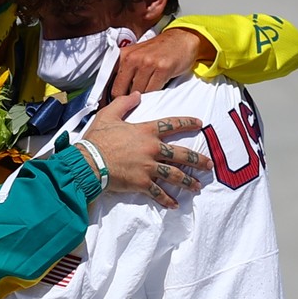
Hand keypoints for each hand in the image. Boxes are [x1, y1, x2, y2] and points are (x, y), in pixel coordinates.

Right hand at [81, 93, 212, 207]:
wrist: (88, 162)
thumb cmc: (97, 139)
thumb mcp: (108, 115)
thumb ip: (124, 103)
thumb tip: (137, 95)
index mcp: (146, 131)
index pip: (171, 124)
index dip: (187, 123)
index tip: (200, 124)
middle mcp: (152, 149)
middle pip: (181, 154)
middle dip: (197, 160)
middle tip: (209, 165)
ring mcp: (148, 167)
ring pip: (175, 175)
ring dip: (188, 181)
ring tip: (197, 186)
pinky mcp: (142, 183)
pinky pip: (158, 192)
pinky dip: (167, 200)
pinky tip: (175, 204)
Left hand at [109, 28, 212, 97]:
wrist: (181, 39)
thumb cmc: (158, 50)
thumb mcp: (136, 54)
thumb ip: (124, 70)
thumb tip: (114, 92)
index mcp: (123, 55)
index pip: (111, 84)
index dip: (114, 97)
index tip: (118, 102)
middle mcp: (133, 58)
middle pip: (123, 91)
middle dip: (128, 99)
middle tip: (135, 100)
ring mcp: (148, 63)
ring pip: (139, 92)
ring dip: (143, 96)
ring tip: (149, 89)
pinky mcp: (163, 68)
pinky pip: (154, 90)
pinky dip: (155, 93)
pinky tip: (158, 85)